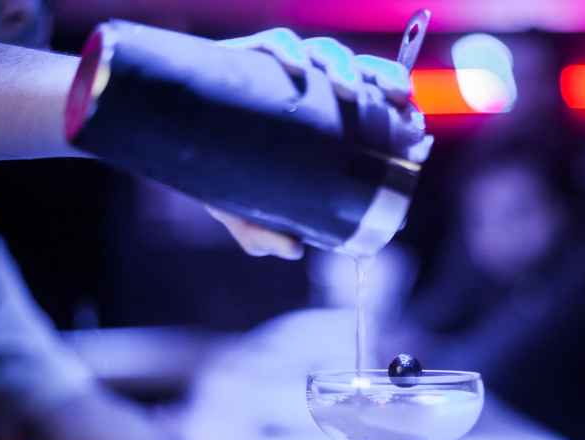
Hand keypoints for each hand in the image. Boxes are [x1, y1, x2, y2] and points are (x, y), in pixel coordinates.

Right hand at [207, 29, 427, 259]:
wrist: (168, 139)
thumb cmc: (218, 173)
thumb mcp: (243, 211)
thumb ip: (265, 233)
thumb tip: (293, 250)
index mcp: (321, 119)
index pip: (373, 108)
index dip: (399, 117)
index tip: (416, 134)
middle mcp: (307, 89)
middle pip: (362, 74)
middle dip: (386, 81)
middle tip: (398, 101)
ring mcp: (281, 70)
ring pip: (326, 53)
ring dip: (344, 66)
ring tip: (346, 89)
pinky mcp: (249, 55)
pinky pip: (276, 44)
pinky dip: (289, 51)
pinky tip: (294, 67)